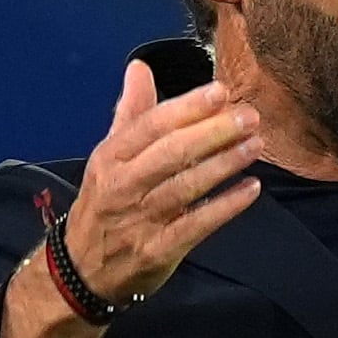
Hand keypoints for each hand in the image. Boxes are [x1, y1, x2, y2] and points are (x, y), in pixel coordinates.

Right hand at [64, 61, 263, 299]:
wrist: (82, 270)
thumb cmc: (105, 204)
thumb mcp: (109, 157)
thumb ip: (130, 113)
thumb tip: (139, 67)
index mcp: (111, 157)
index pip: (151, 125)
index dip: (187, 108)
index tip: (221, 91)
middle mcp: (123, 185)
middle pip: (171, 153)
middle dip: (213, 132)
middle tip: (249, 116)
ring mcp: (140, 219)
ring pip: (186, 186)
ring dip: (224, 164)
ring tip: (255, 145)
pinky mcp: (158, 250)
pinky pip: (196, 225)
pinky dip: (225, 206)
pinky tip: (251, 189)